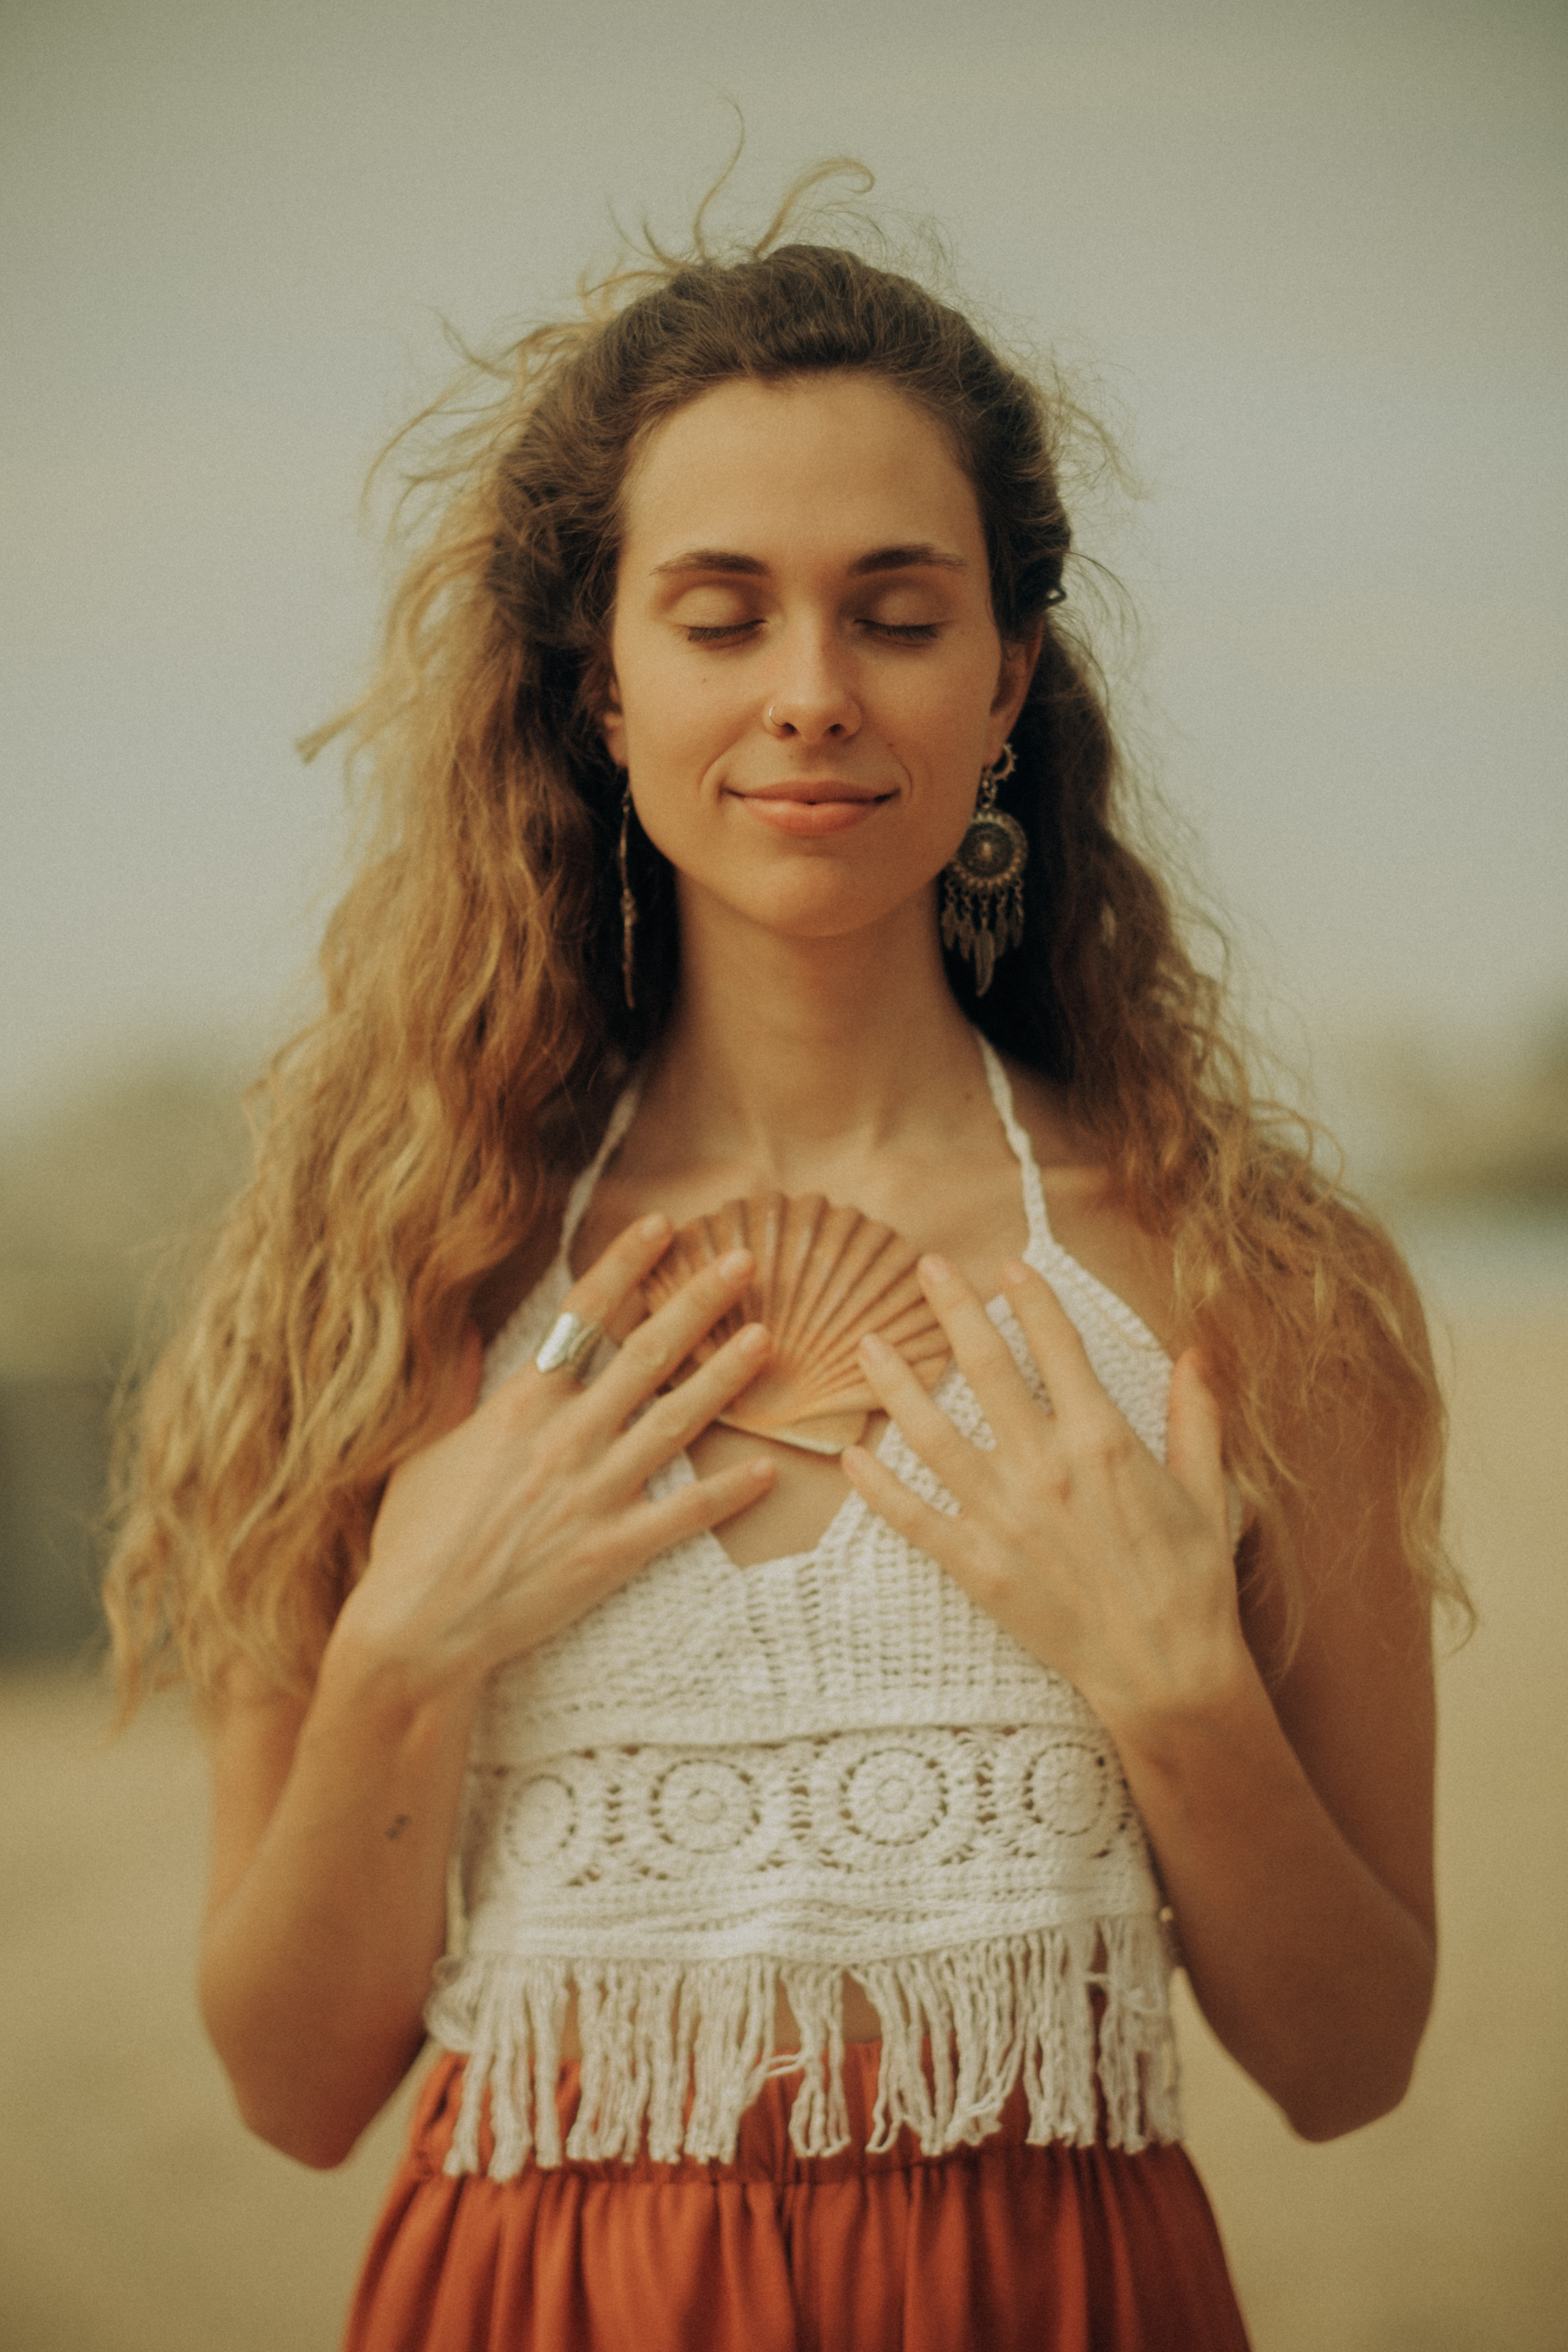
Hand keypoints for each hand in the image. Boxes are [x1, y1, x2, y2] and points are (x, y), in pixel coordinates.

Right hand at [332, 1214, 774, 1696]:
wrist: (417, 1625)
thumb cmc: (412, 1536)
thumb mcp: (424, 1445)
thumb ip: (458, 1385)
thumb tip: (470, 1330)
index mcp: (521, 1404)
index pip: (583, 1314)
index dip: (625, 1265)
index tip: (662, 1225)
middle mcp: (566, 1438)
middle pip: (645, 1354)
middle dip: (697, 1302)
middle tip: (744, 1260)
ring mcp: (595, 1493)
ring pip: (676, 1421)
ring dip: (725, 1377)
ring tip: (767, 1338)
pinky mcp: (613, 1551)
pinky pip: (685, 1515)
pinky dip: (729, 1492)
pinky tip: (768, 1469)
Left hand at [839, 1253, 1247, 1733]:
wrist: (1167, 1671)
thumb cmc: (1191, 1581)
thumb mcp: (1208, 1490)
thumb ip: (1196, 1417)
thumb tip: (1196, 1354)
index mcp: (1104, 1441)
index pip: (1059, 1347)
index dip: (1031, 1299)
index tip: (1008, 1264)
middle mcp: (1047, 1468)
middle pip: (986, 1370)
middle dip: (953, 1311)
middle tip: (924, 1268)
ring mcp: (1005, 1517)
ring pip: (934, 1434)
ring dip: (897, 1384)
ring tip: (867, 1344)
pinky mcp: (978, 1566)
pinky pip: (915, 1518)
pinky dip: (880, 1488)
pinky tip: (852, 1456)